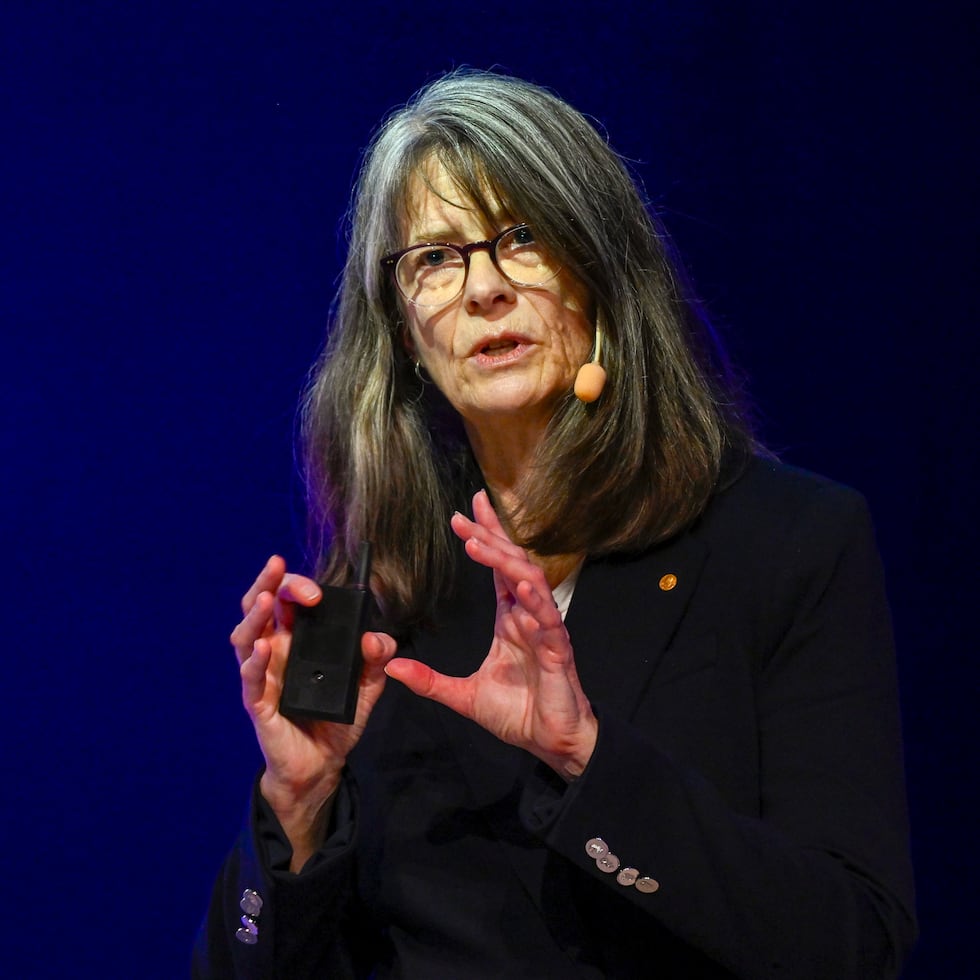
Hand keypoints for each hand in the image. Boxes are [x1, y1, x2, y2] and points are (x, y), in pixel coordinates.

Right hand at [231, 555, 396, 865]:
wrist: (324, 765)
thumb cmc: (337, 720)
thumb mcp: (367, 686)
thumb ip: (376, 659)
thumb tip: (375, 638)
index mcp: (298, 641)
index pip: (288, 600)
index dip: (297, 585)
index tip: (318, 589)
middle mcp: (275, 652)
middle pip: (260, 607)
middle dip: (269, 584)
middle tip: (280, 569)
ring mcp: (264, 676)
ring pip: (246, 637)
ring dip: (254, 615)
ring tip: (266, 598)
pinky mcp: (259, 703)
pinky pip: (251, 679)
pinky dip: (255, 661)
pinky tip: (263, 647)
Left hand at [384, 491, 597, 779]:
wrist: (549, 743)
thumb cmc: (517, 714)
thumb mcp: (463, 696)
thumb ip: (429, 680)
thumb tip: (391, 667)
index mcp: (510, 618)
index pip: (498, 566)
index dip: (487, 535)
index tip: (470, 507)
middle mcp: (528, 616)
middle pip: (512, 563)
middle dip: (490, 537)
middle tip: (464, 515)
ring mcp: (545, 630)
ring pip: (530, 582)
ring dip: (506, 562)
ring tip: (480, 544)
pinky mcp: (558, 652)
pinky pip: (548, 622)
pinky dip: (536, 604)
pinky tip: (521, 590)